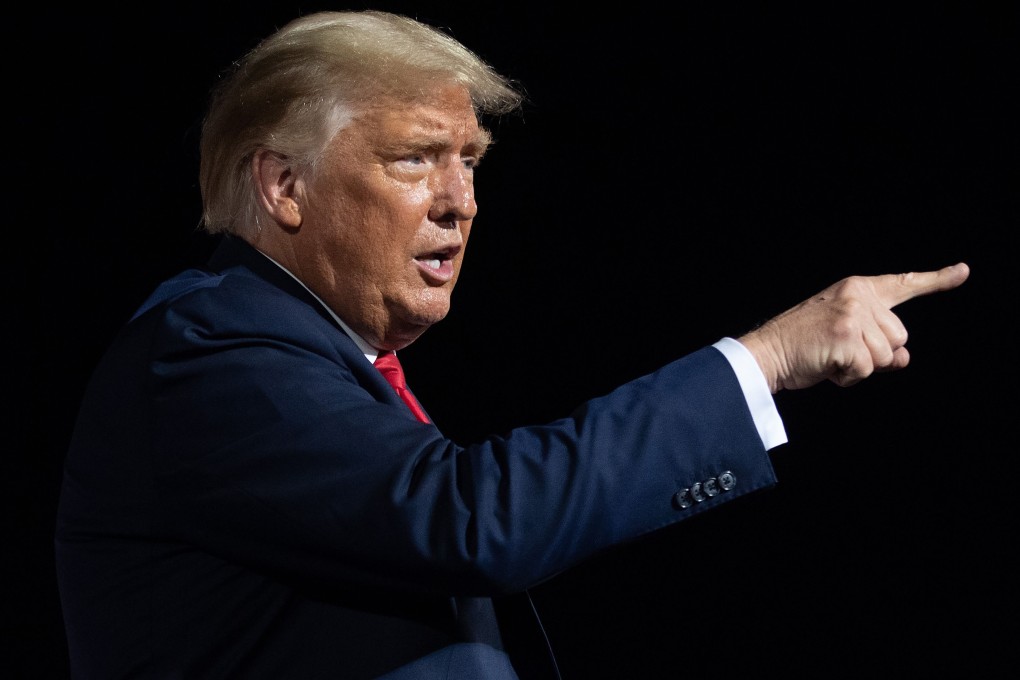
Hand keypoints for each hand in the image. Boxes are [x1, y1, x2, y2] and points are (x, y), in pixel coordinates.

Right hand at [738, 263, 969, 392]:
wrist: (767, 353)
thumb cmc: (802, 345)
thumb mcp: (844, 336)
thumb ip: (879, 341)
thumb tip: (905, 357)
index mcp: (857, 289)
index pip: (902, 284)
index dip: (936, 280)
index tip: (963, 271)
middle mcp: (858, 296)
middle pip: (900, 336)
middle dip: (876, 353)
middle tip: (839, 351)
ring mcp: (853, 315)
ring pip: (886, 356)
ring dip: (861, 367)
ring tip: (830, 357)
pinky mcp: (847, 337)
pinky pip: (868, 369)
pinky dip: (848, 377)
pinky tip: (826, 366)